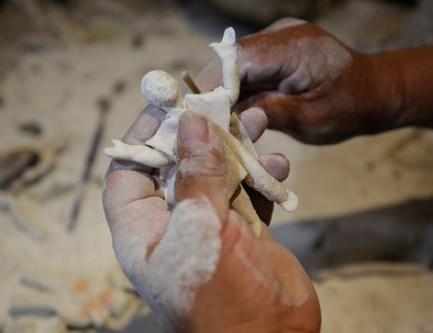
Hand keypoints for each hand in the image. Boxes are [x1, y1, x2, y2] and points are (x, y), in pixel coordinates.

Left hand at [103, 108, 319, 331]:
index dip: (143, 135)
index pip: (129, 170)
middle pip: (176, 166)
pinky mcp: (241, 234)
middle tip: (220, 103)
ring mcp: (207, 228)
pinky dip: (261, 178)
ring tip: (258, 120)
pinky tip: (277, 163)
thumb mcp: (199, 227)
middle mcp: (170, 224)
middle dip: (199, 135)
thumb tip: (192, 123)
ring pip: (215, 176)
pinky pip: (246, 196)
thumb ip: (197, 175)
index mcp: (142, 227)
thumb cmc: (218, 294)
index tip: (167, 103)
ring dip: (236, 151)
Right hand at [196, 18, 404, 143]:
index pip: (237, 60)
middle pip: (229, 61)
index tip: (197, 116)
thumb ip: (267, 113)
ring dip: (222, 93)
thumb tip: (225, 118)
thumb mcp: (309, 118)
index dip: (211, 86)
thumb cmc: (348, 107)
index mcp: (292, 47)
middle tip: (202, 124)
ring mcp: (275, 41)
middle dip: (212, 92)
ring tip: (214, 122)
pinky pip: (244, 70)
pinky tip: (232, 112)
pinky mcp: (273, 52)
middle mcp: (279, 35)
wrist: (373, 91)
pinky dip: (235, 91)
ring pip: (232, 66)